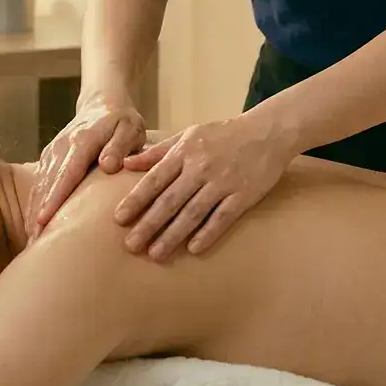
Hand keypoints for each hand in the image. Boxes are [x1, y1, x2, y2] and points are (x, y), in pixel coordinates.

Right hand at [27, 92, 145, 239]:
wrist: (102, 104)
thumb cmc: (121, 121)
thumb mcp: (130, 128)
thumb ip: (120, 146)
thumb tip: (108, 165)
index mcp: (82, 140)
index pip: (66, 173)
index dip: (54, 198)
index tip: (43, 221)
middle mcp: (61, 147)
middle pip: (48, 185)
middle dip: (39, 214)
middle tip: (33, 245)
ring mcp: (52, 152)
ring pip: (40, 187)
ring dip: (34, 213)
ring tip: (31, 244)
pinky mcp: (49, 158)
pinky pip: (39, 184)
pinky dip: (35, 205)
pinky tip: (34, 228)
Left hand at [116, 112, 292, 259]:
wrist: (266, 132)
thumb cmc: (223, 134)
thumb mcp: (188, 135)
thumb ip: (158, 152)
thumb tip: (126, 164)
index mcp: (185, 152)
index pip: (155, 179)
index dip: (136, 200)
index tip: (119, 219)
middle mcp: (201, 167)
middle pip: (170, 200)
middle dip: (149, 224)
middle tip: (130, 245)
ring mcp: (223, 182)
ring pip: (193, 213)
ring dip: (173, 235)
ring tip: (155, 253)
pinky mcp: (243, 195)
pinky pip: (222, 218)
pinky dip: (208, 233)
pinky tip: (193, 250)